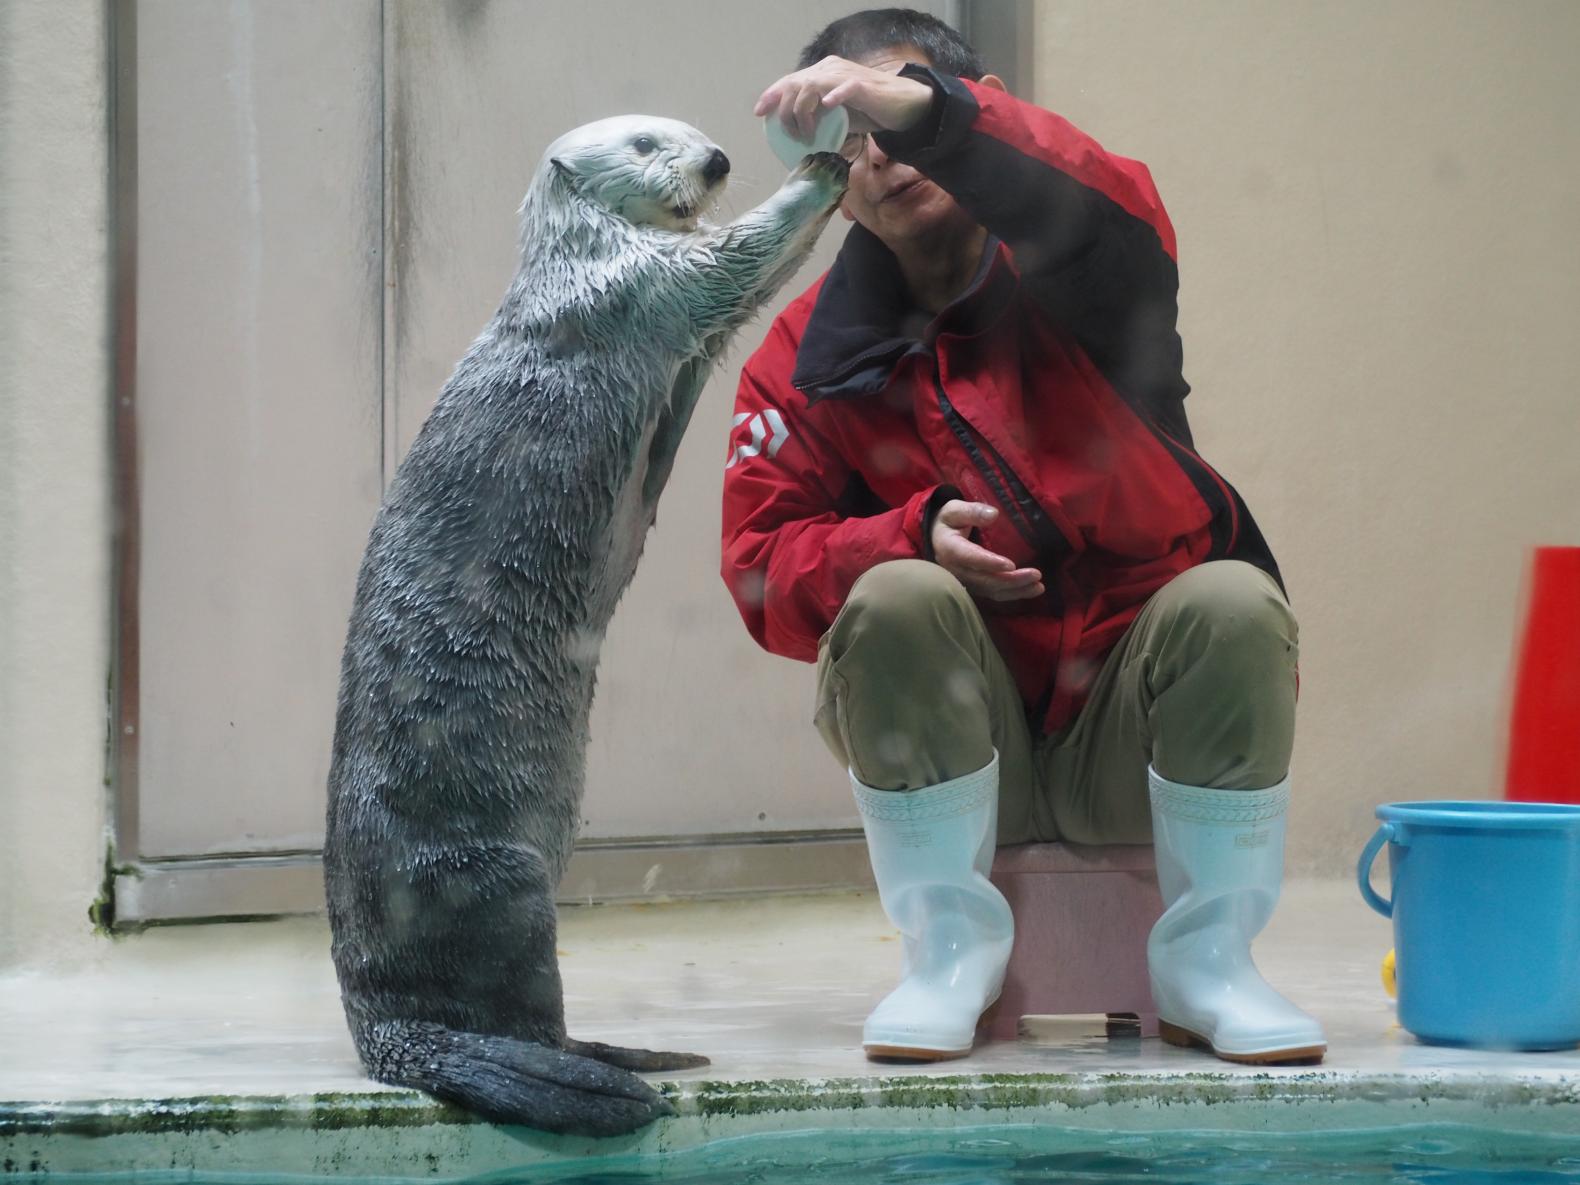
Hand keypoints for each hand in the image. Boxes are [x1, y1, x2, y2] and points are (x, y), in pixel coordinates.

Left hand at [754, 56, 932, 142]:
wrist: (901, 105)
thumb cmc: (869, 110)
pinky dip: (834, 96)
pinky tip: (828, 106)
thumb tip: (798, 136)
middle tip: (794, 135)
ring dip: (804, 112)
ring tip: (809, 133)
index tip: (760, 112)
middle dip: (787, 111)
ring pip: (812, 85)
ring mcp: (845, 76)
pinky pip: (844, 87)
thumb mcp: (837, 115)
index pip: (790, 80)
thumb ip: (818, 118)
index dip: (772, 94)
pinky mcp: (862, 86)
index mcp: (822, 74)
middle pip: (795, 83)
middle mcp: (830, 70)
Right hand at [930, 501, 1044, 601]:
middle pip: (985, 580)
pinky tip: (1031, 590)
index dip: (989, 563)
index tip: (1010, 565)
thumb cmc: (948, 521)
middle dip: (1011, 580)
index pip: (970, 558)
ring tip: (1039, 586)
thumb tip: (994, 514)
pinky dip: (1013, 594)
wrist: (936, 538)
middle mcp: (956, 570)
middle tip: (1036, 575)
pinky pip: (993, 594)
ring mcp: (965, 581)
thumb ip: (972, 511)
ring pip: (991, 591)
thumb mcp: (954, 510)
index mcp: (950, 549)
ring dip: (1016, 591)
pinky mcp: (974, 587)